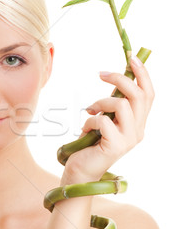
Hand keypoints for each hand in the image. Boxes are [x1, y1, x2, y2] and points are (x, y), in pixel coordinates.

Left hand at [64, 56, 154, 182]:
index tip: (131, 57)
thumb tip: (112, 79)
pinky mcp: (115, 147)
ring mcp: (129, 140)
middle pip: (139, 95)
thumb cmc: (89, 145)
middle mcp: (138, 131)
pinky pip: (104, 120)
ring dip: (100, 102)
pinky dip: (90, 120)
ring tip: (90, 111)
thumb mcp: (104, 119)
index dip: (143, 74)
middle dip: (120, 78)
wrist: (80, 171)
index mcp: (138, 123)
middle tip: (101, 74)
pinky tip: (85, 128)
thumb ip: (112, 105)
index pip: (149, 94)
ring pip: (121, 104)